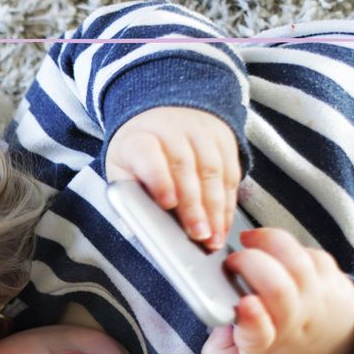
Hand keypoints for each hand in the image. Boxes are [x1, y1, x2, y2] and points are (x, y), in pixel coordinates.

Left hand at [105, 106, 240, 249]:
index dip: (159, 180)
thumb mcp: (122, 171)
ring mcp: (200, 132)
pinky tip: (224, 224)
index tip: (168, 204)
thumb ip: (130, 195)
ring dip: (215, 209)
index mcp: (138, 140)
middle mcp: (171, 131)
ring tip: (214, 237)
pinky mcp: (223, 139)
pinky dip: (228, 203)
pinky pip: (230, 173)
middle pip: (184, 168)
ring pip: (212, 171)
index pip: (150, 157)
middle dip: (193, 206)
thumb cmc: (137, 156)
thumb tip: (145, 229)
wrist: (160, 116)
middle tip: (198, 235)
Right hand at [200, 228, 353, 353]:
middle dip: (249, 263)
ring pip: (297, 261)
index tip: (244, 303)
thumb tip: (215, 319)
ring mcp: (318, 299)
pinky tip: (273, 252)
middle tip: (231, 262)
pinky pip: (312, 254)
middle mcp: (295, 322)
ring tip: (248, 240)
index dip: (252, 317)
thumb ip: (215, 350)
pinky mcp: (334, 281)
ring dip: (268, 243)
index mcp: (266, 346)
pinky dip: (288, 247)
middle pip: (278, 287)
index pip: (260, 334)